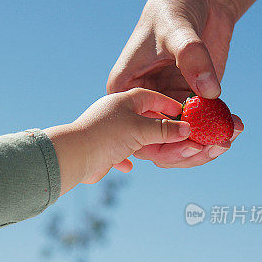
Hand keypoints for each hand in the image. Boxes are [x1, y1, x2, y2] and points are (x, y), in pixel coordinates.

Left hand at [45, 88, 191, 193]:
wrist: (74, 156)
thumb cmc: (107, 136)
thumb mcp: (140, 130)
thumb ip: (165, 130)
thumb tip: (187, 130)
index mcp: (124, 101)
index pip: (151, 96)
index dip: (168, 103)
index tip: (183, 111)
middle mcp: (115, 113)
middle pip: (143, 117)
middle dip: (159, 126)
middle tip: (176, 133)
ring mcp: (107, 131)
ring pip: (132, 136)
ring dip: (144, 143)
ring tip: (158, 150)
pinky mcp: (101, 149)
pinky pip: (116, 152)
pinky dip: (125, 158)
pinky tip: (128, 165)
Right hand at [106, 0, 242, 167]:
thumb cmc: (176, 5)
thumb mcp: (178, 29)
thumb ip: (192, 58)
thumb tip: (210, 92)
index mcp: (126, 89)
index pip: (135, 129)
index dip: (159, 143)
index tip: (189, 143)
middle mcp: (146, 102)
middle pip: (160, 141)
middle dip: (188, 150)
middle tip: (215, 146)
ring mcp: (170, 102)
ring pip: (183, 138)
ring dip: (207, 144)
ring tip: (230, 137)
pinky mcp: (193, 98)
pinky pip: (203, 123)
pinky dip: (220, 128)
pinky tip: (238, 125)